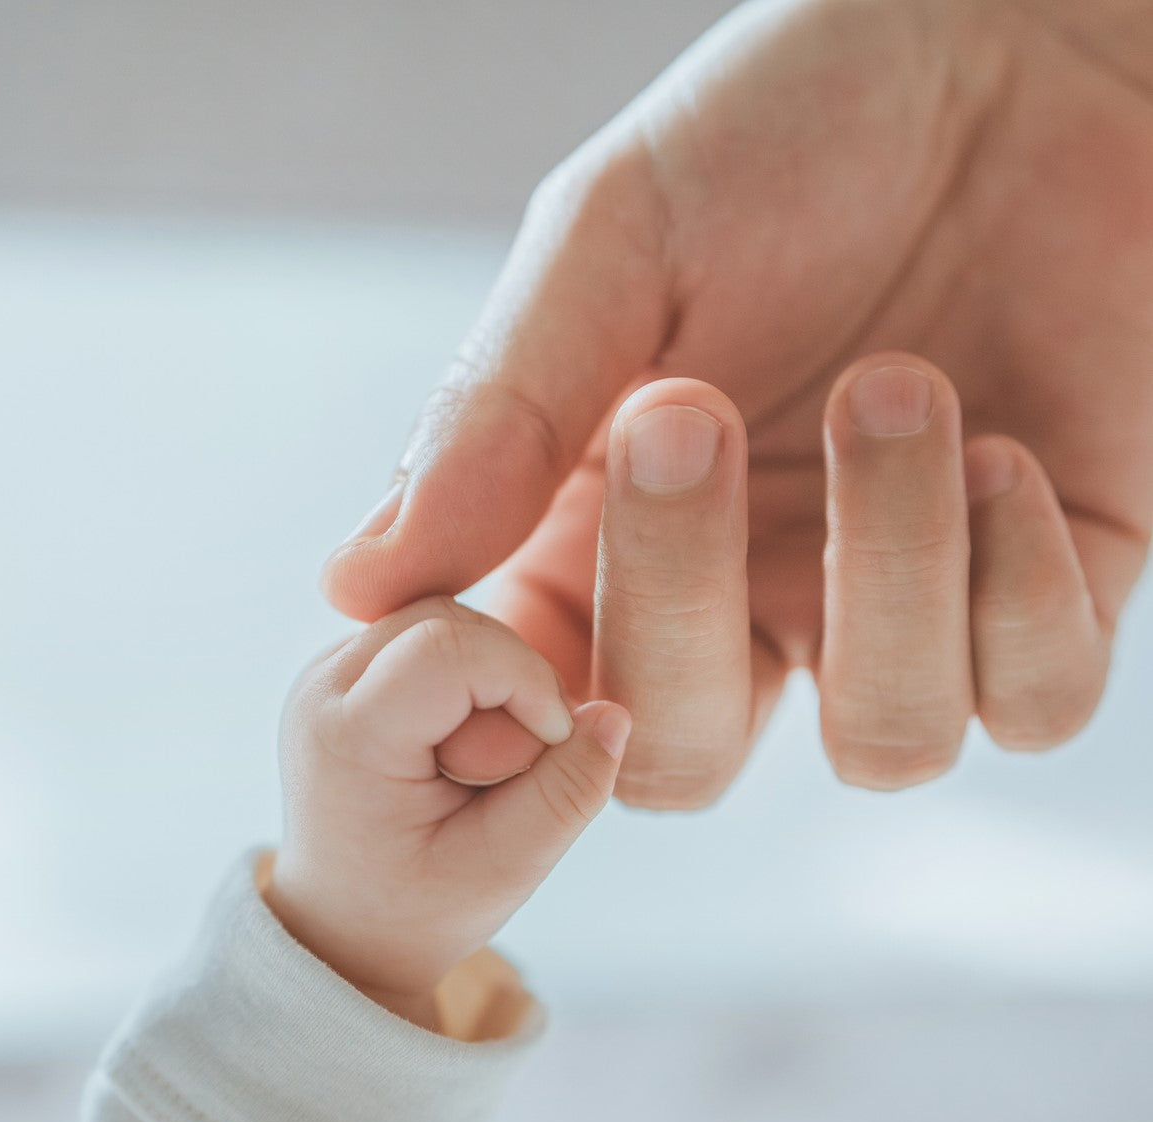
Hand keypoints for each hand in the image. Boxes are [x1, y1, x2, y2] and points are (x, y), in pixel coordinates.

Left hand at [264, 596, 630, 1026]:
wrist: (343, 924)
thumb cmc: (417, 907)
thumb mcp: (505, 869)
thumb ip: (567, 794)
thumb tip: (614, 715)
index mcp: (348, 736)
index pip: (451, 647)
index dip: (527, 682)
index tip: (550, 747)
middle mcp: (323, 686)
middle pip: (451, 623)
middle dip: (510, 683)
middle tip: (507, 769)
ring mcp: (330, 669)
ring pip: (446, 619)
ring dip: (491, 681)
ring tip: (482, 762)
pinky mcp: (352, 665)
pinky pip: (433, 635)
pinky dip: (471, 680)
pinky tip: (465, 743)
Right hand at [321, 0, 1152, 806]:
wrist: (1015, 35)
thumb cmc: (790, 126)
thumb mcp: (611, 244)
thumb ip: (494, 419)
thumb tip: (353, 587)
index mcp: (614, 536)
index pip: (536, 699)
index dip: (506, 696)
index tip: (485, 600)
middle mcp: (751, 596)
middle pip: (685, 762)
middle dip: (677, 606)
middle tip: (684, 412)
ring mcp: (897, 601)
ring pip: (884, 746)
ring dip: (887, 569)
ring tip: (896, 379)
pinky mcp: (1057, 582)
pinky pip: (1033, 702)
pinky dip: (1013, 590)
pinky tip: (1000, 447)